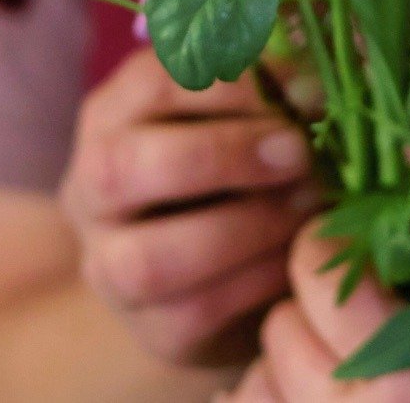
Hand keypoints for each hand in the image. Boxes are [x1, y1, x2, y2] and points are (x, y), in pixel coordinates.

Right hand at [60, 46, 320, 366]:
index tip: (308, 90)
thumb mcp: (252, 107)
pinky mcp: (150, 328)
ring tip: (307, 205)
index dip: (235, 84)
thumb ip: (277, 86)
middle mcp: (93, 185)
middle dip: (223, 155)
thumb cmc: (247, 156)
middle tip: (299, 151)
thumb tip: (316, 84)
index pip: (156, 82)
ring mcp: (109, 264)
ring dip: (244, 228)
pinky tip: (298, 256)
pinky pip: (193, 313)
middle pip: (124, 168)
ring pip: (150, 258)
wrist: (232, 256)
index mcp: (116, 111)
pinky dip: (256, 281)